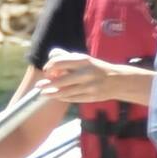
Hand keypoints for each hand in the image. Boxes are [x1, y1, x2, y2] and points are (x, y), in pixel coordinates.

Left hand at [32, 49, 147, 107]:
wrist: (117, 80)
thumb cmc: (96, 68)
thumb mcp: (84, 59)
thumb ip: (68, 58)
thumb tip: (51, 60)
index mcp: (83, 60)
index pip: (60, 62)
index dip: (50, 67)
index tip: (47, 71)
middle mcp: (86, 73)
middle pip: (61, 80)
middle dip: (47, 84)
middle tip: (39, 86)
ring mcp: (89, 86)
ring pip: (65, 92)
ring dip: (52, 93)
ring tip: (44, 93)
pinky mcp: (91, 97)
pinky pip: (72, 99)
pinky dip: (63, 98)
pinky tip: (57, 96)